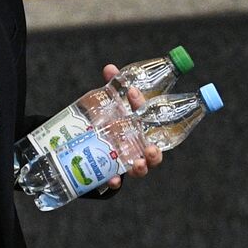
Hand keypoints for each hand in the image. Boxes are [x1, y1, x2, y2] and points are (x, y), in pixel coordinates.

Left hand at [100, 63, 163, 190]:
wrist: (94, 146)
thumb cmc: (111, 125)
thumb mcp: (110, 107)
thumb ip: (112, 89)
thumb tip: (110, 68)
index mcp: (141, 127)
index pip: (146, 113)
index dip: (141, 102)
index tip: (132, 91)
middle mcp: (139, 146)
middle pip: (154, 152)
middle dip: (154, 152)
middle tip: (149, 148)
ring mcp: (128, 161)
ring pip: (140, 168)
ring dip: (140, 168)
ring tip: (137, 164)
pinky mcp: (113, 173)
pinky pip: (116, 179)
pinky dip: (114, 180)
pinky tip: (112, 179)